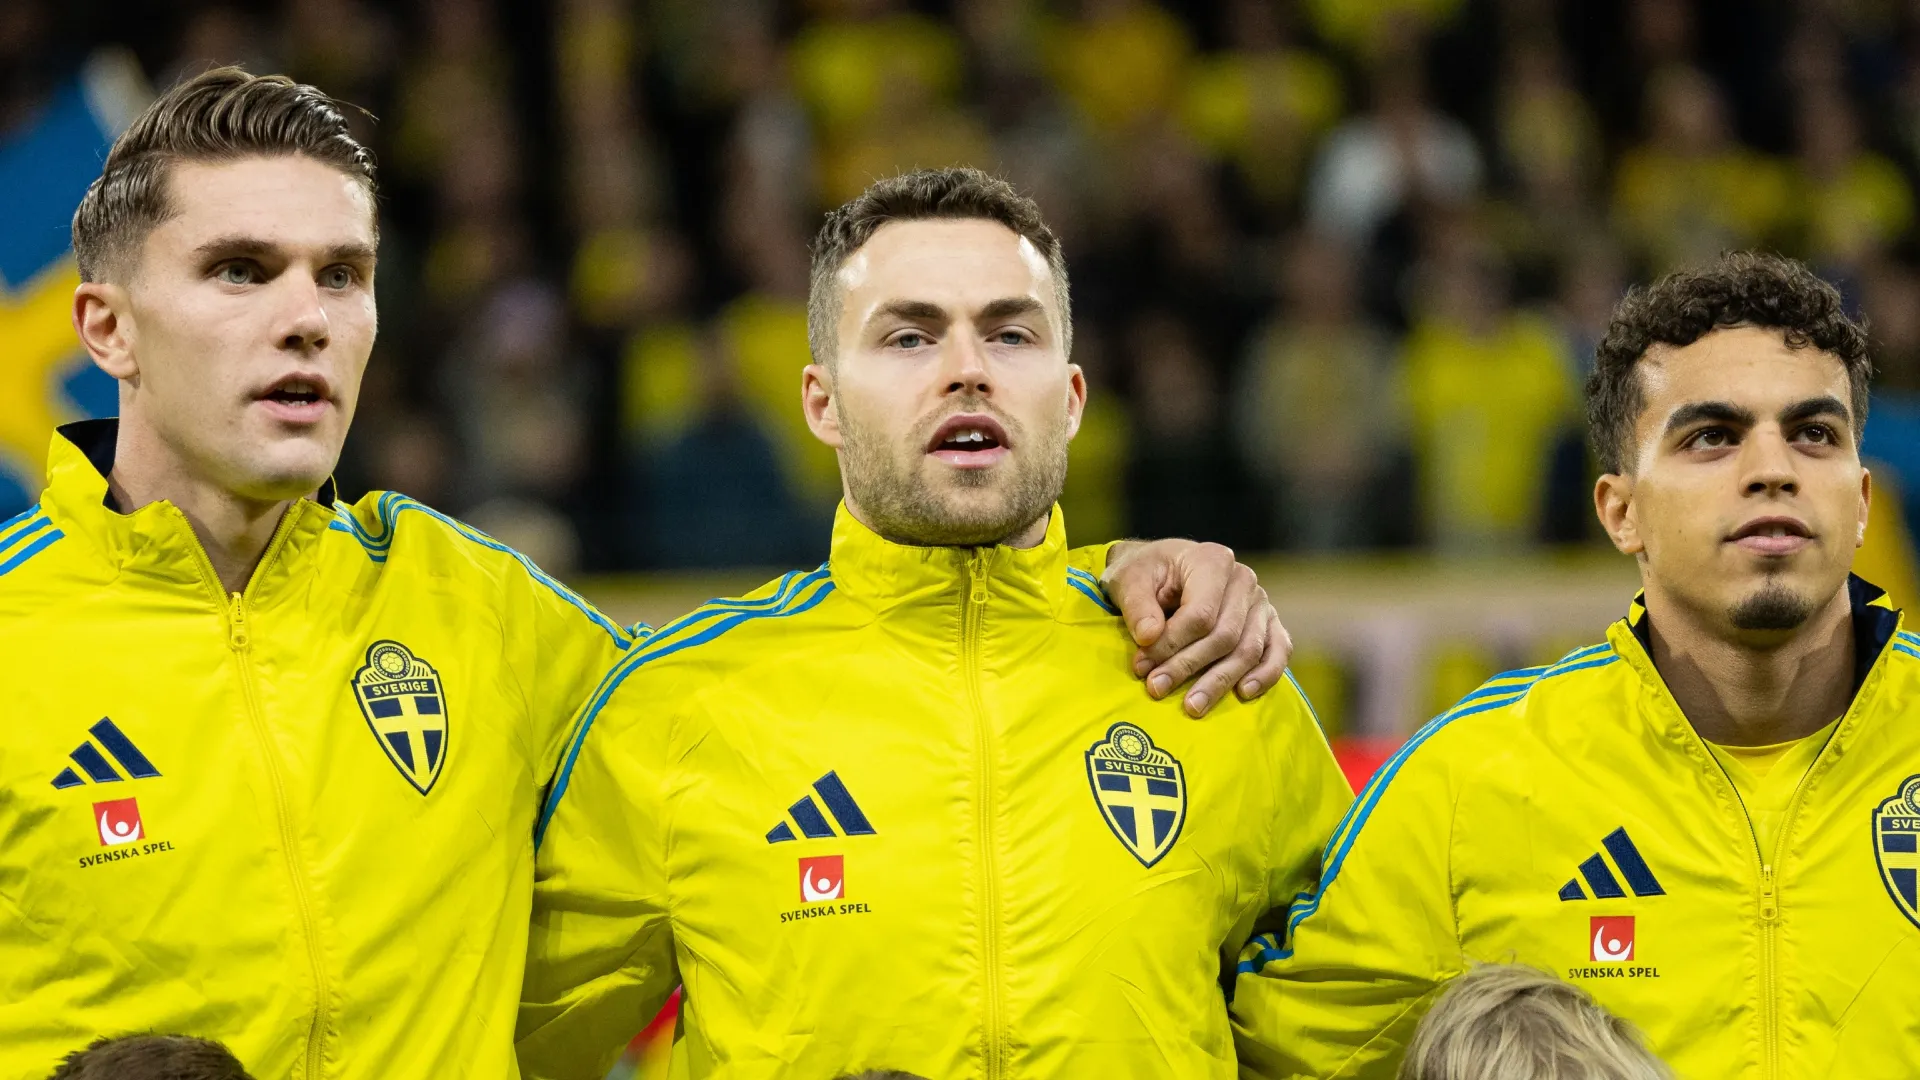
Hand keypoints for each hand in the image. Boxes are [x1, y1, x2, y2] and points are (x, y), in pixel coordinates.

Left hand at [1101, 539, 1291, 717]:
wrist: (1163, 569)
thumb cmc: (1146, 574)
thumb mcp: (1128, 579)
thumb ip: (1137, 605)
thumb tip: (1149, 636)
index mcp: (1212, 560)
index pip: (1200, 613)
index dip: (1171, 645)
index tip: (1141, 667)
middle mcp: (1243, 579)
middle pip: (1224, 635)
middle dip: (1188, 666)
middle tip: (1157, 689)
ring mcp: (1260, 602)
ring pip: (1248, 649)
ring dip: (1219, 682)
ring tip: (1192, 707)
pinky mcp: (1269, 622)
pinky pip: (1279, 650)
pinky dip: (1266, 674)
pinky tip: (1243, 693)